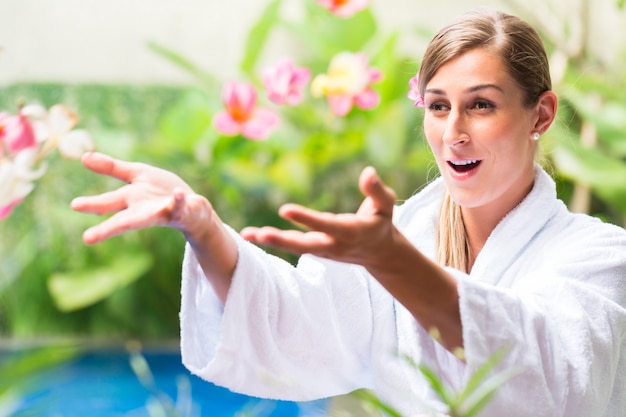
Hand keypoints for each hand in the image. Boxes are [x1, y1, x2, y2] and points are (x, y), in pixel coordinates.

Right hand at [71, 152, 212, 244]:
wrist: (192, 208)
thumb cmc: (160, 193)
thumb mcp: (136, 175)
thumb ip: (112, 168)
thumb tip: (83, 157)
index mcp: (131, 200)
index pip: (109, 204)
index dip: (92, 205)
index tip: (73, 206)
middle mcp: (144, 211)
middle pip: (124, 220)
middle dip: (107, 228)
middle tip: (87, 238)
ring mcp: (164, 212)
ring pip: (151, 218)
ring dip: (143, 218)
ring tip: (126, 222)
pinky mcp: (183, 210)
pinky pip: (181, 205)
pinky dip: (178, 200)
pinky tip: (177, 194)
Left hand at [240, 166, 398, 267]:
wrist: (380, 253)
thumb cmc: (381, 222)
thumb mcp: (386, 205)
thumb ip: (377, 190)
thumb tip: (368, 171)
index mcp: (351, 233)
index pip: (326, 225)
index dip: (306, 219)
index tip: (285, 210)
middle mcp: (333, 245)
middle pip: (305, 245)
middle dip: (283, 241)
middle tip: (261, 234)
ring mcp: (322, 251)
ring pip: (294, 248)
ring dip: (271, 241)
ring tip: (247, 234)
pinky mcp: (314, 250)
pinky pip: (291, 246)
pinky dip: (271, 241)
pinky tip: (250, 235)